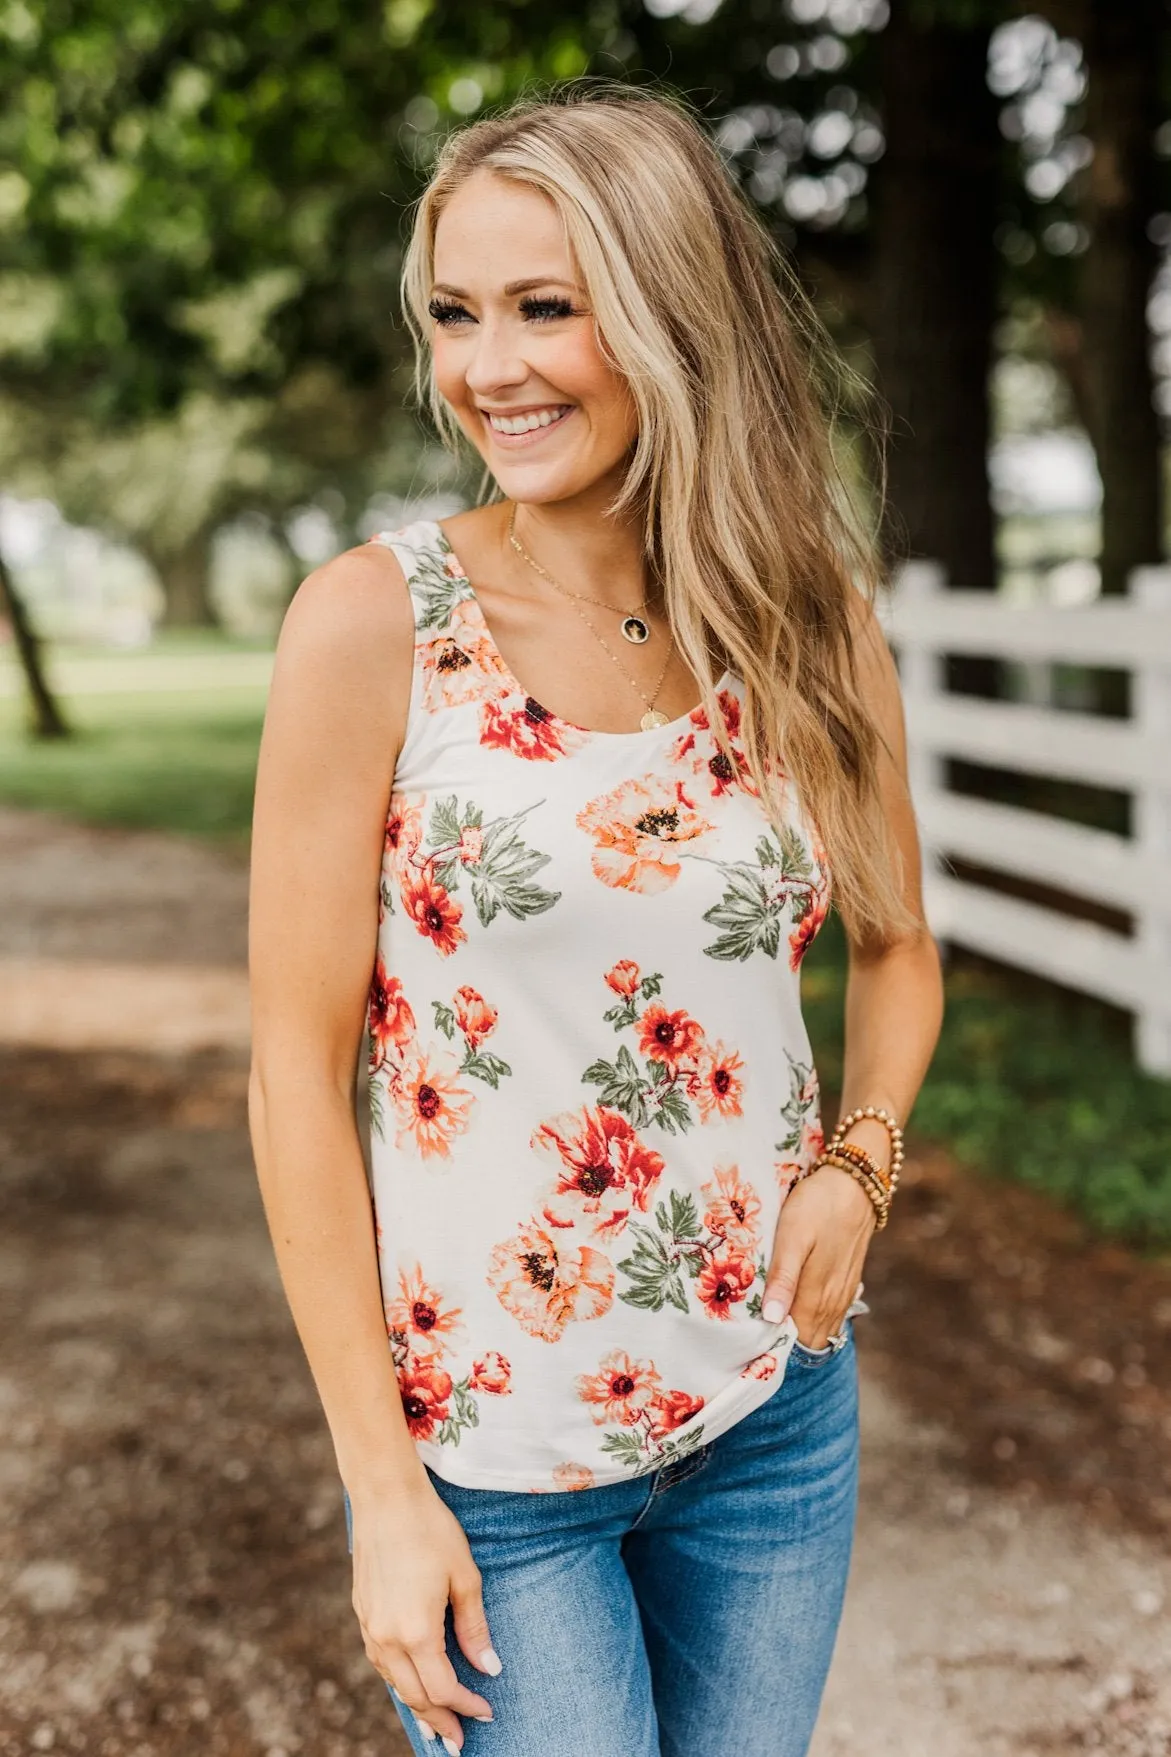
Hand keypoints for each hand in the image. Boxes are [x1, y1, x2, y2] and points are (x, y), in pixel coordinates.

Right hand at [350, 1477, 500, 1750]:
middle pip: (414, 1695)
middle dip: (439, 1721)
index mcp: (415, 1632)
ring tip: (435, 1724)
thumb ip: (474, 1627)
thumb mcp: (465, 1576)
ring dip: (416, 1705)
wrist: (385, 1497)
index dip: (466, 1706)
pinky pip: (381, 1660)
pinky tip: (410, 1681)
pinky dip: (398, 1680)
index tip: (486, 1713)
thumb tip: (489, 1668)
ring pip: (393, 1681)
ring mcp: (370, 1626)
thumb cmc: (431, 1530)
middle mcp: (387, 1637)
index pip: (443, 1689)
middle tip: (458, 1742)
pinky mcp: (363, 1612)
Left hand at [761, 1163, 875, 1348]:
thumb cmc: (818, 1205)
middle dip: (785, 1345)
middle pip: (810, 1340)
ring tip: (770, 1328)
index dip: (775, 1349)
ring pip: (822, 1329)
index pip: (798, 1342)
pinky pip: (832, 1314)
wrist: (855, 1182)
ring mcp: (843, 1292)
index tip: (750, 1346)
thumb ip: (785, 1278)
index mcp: (816, 1295)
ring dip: (800, 1333)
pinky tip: (796, 1311)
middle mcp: (833, 1301)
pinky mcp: (848, 1281)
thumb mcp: (793, 1236)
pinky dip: (814, 1320)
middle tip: (754, 1338)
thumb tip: (773, 1319)